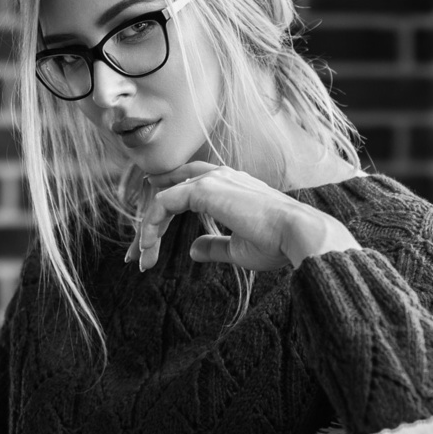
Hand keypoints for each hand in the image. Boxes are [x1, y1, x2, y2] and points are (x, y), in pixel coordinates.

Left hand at [128, 162, 359, 271]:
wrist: (296, 236)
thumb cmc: (276, 244)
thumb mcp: (238, 248)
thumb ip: (214, 245)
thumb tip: (194, 250)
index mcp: (229, 186)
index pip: (185, 190)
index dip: (163, 214)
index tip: (148, 243)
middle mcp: (219, 177)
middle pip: (168, 191)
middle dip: (148, 222)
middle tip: (135, 255)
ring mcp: (212, 179)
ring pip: (162, 197)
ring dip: (147, 227)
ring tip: (141, 256)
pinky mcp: (204, 189)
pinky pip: (164, 202)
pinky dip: (151, 223)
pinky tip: (148, 245)